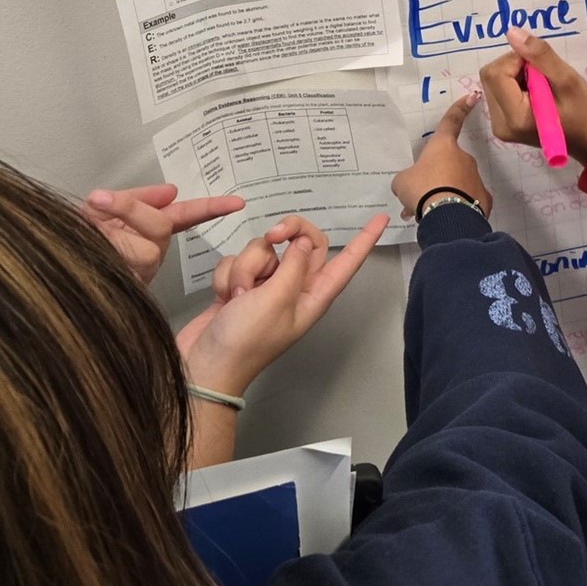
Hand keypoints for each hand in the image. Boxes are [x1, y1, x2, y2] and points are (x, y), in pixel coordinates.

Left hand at [82, 183, 244, 285]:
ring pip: (143, 247)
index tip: (236, 202)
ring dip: (109, 229)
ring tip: (83, 222)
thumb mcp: (100, 211)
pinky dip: (103, 244)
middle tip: (97, 199)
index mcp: (148, 234)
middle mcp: (148, 253)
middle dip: (131, 209)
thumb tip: (171, 191)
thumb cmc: (72, 245)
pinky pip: (125, 262)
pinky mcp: (126, 287)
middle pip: (160, 225)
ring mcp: (138, 273)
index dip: (211, 208)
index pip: (186, 216)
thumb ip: (136, 199)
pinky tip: (87, 236)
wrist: (49, 276)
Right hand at [176, 213, 388, 400]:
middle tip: (273, 236)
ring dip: (247, 267)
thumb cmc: (246, 341)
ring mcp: (266, 286)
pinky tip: (224, 297)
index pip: (346, 262)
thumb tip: (304, 241)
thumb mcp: (277, 300)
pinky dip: (229, 275)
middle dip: (285, 234)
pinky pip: (239, 260)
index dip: (364, 240)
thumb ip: (294, 265)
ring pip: (263, 250)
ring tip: (239, 296)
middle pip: (301, 242)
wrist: (205, 367)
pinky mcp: (241, 285)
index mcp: (314, 295)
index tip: (381, 219)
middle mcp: (294, 287)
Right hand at [391, 93, 492, 220]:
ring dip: (442, 196)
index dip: (460, 108)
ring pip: (456, 185)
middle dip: (435, 179)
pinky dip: (457, 209)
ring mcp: (475, 178)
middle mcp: (463, 158)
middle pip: (448, 164)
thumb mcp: (402, 182)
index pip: (451, 122)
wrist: (446, 215)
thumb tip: (412, 185)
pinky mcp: (483, 198)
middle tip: (420, 197)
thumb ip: (408, 179)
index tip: (474, 96)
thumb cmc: (422, 189)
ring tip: (427, 213)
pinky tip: (445, 220)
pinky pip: (467, 201)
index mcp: (443, 147)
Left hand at [480, 29, 586, 165]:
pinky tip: (535, 92)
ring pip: (493, 81)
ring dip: (515, 74)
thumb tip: (512, 33)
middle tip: (542, 75)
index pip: (497, 73)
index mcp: (515, 117)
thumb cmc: (584, 112)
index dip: (517, 60)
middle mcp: (500, 124)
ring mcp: (500, 126)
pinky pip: (499, 91)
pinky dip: (515, 84)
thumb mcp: (568, 79)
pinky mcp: (502, 124)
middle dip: (514, 66)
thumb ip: (540, 55)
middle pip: (491, 76)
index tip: (541, 66)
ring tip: (541, 85)